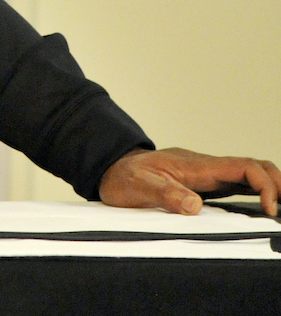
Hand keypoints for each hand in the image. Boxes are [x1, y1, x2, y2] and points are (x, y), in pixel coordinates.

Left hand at [99, 147, 280, 215]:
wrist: (111, 168)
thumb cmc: (123, 176)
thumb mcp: (137, 186)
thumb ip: (165, 194)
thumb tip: (194, 205)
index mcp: (195, 165)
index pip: (243, 166)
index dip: (265, 185)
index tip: (269, 209)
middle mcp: (206, 167)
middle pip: (254, 166)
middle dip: (278, 183)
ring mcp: (207, 175)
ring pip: (248, 174)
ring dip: (270, 187)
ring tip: (280, 210)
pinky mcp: (204, 185)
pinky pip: (237, 184)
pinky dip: (257, 193)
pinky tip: (263, 208)